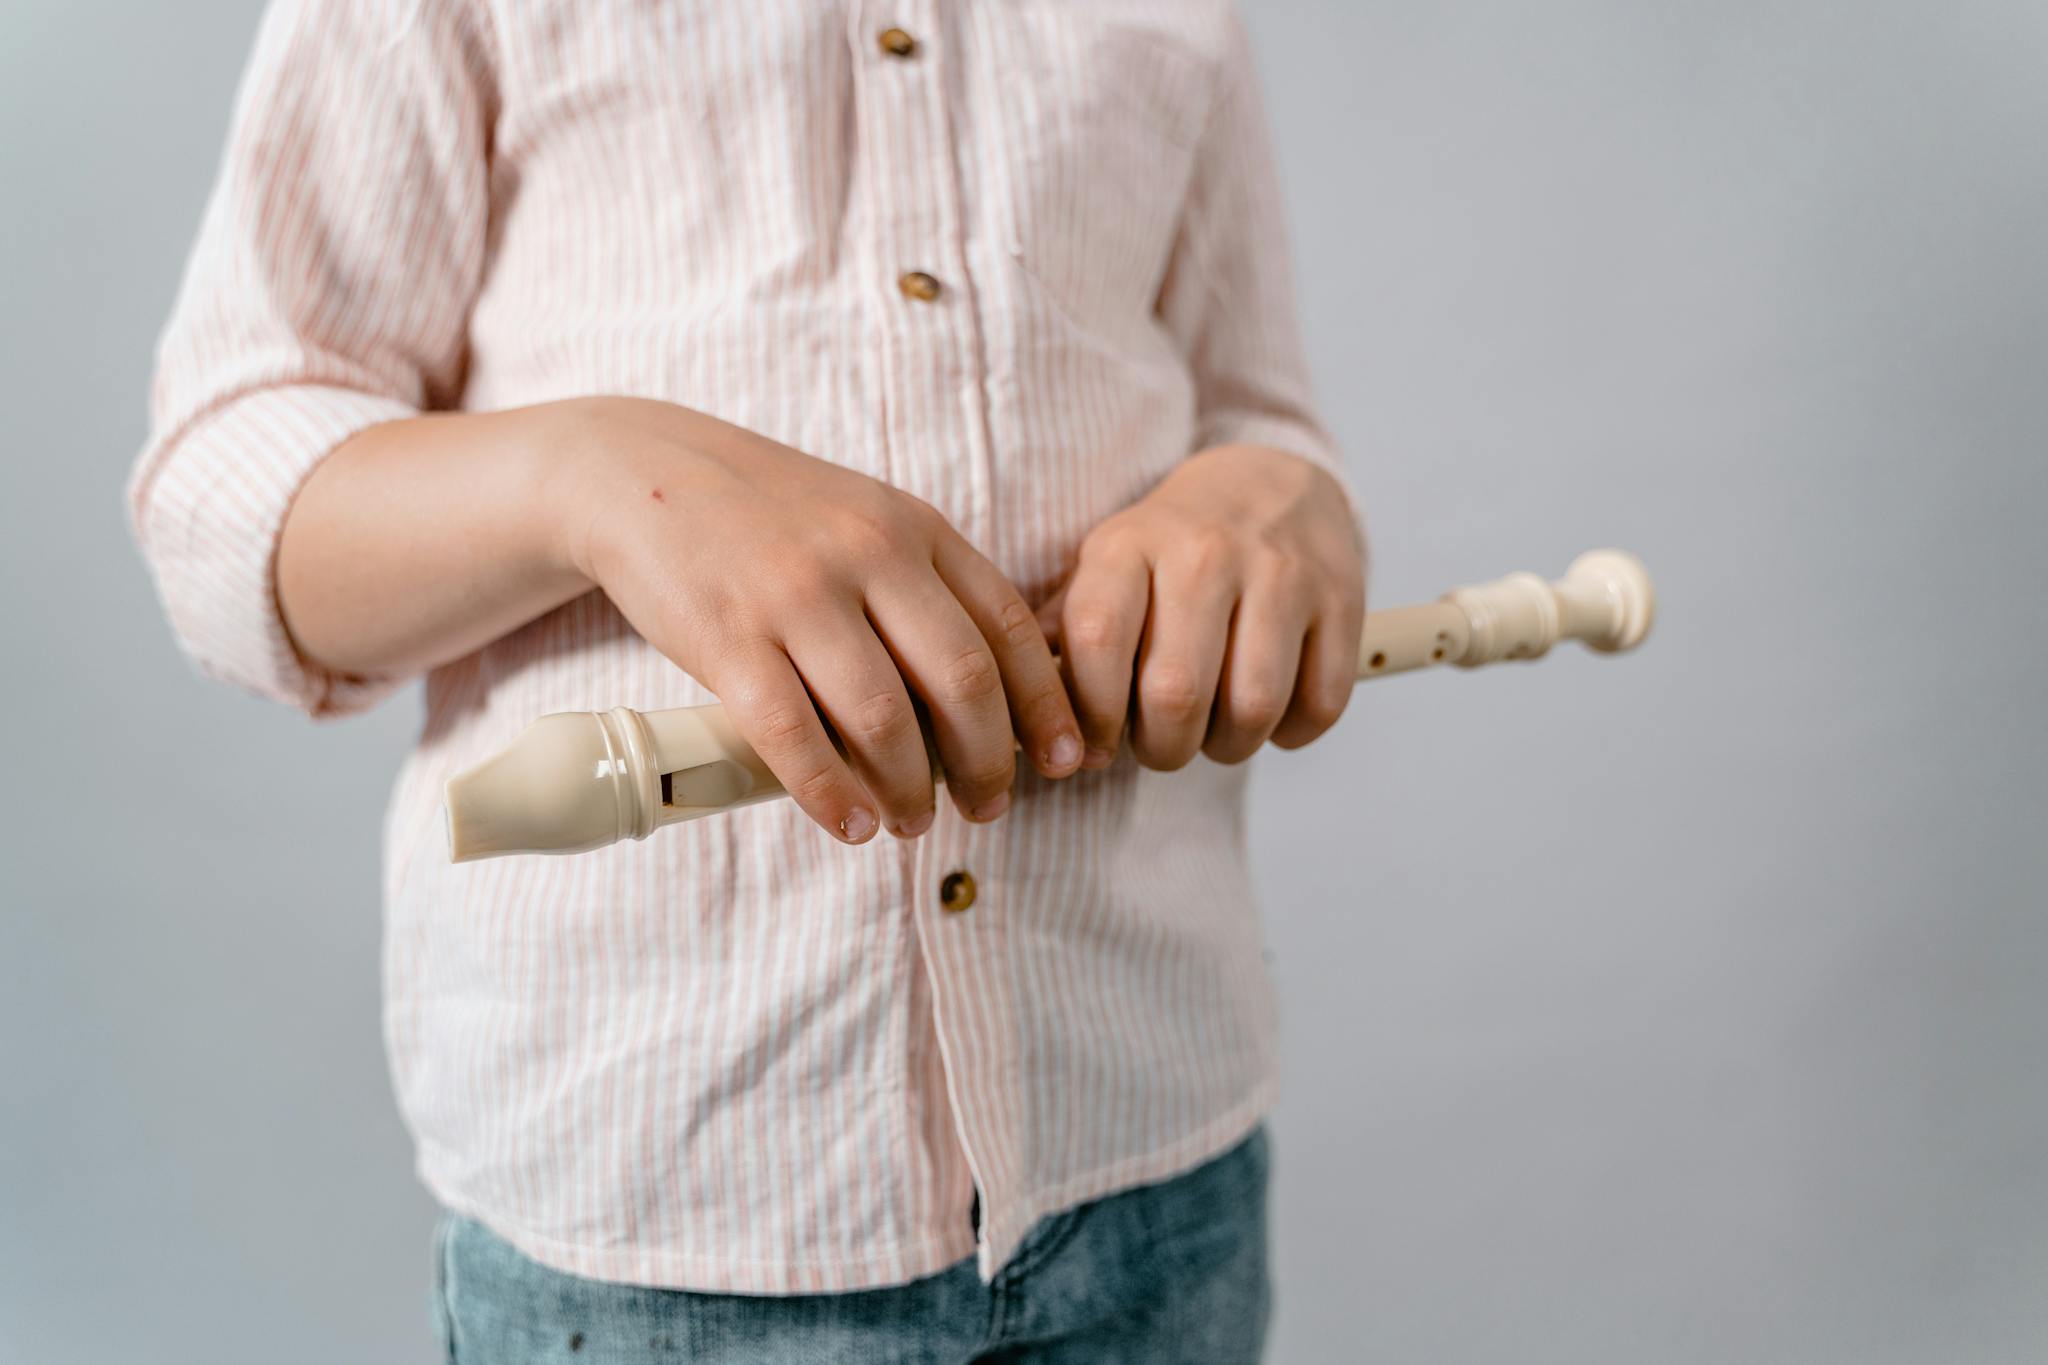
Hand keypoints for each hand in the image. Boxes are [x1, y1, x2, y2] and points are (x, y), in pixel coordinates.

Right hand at [555, 397, 1083, 842]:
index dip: (1046, 704)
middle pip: (960, 680)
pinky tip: (851, 824)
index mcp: (913, 528)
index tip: (1065, 760)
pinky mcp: (726, 635)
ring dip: (909, 789)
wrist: (643, 472)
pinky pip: (791, 734)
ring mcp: (794, 594)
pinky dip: (830, 793)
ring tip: (914, 824)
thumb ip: (930, 586)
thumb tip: (1000, 695)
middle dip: (987, 761)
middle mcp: (865, 554)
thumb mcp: (868, 519)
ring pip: (881, 717)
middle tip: (987, 806)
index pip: (1008, 626)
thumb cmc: (772, 517)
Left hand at [1037, 445, 1364, 769]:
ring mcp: (1282, 573)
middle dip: (1163, 749)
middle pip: (1176, 694)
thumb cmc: (1172, 549)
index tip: (1092, 746)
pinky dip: (1291, 732)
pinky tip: (1271, 714)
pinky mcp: (1342, 599)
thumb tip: (1020, 711)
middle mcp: (1206, 552)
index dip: (1092, 718)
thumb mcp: (1105, 565)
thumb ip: (1063, 633)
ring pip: (1253, 708)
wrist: (1270, 482)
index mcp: (1131, 545)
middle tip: (1162, 745)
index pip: (1099, 643)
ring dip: (1228, 747)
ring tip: (1215, 734)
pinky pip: (1320, 703)